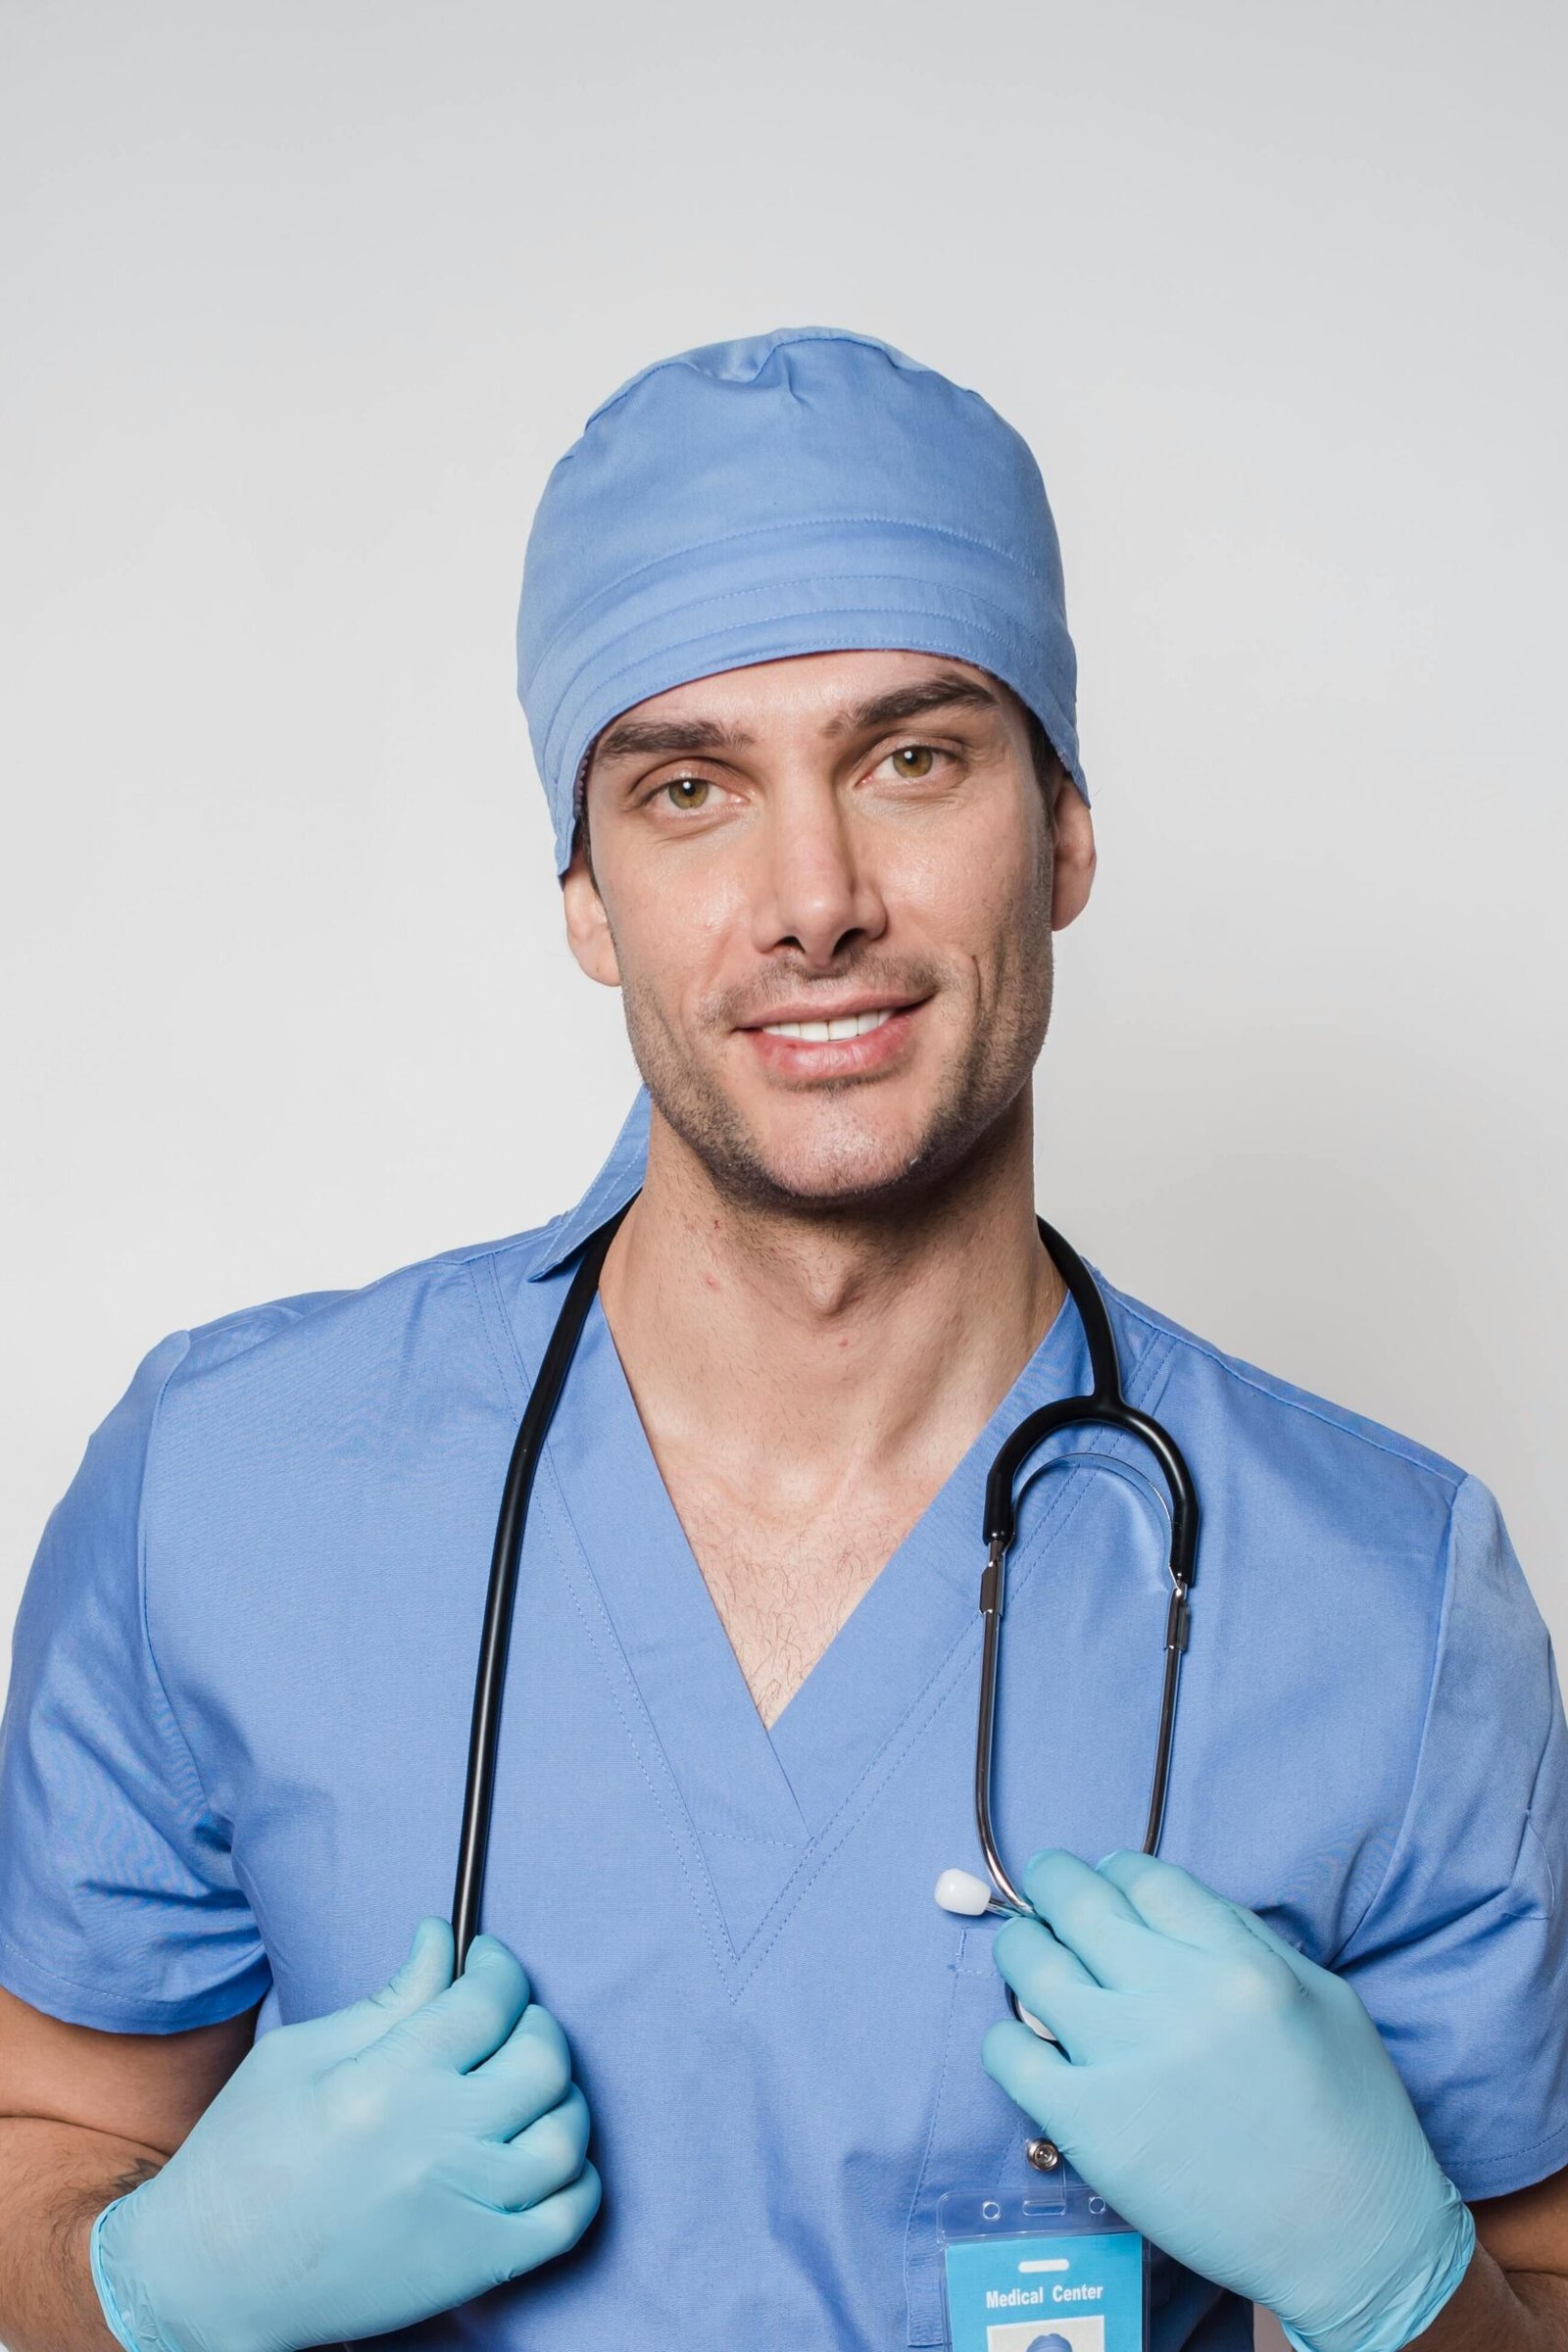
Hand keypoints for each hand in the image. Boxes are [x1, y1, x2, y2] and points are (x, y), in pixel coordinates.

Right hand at [91, 1918, 601, 2351]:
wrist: (209, 2280)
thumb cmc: (244, 2156)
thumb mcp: (299, 2055)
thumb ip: (390, 1999)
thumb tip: (443, 1939)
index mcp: (386, 2082)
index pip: (487, 2002)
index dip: (498, 1967)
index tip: (487, 1961)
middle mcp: (435, 2143)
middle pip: (542, 2060)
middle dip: (534, 2022)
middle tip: (506, 2020)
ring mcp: (463, 2211)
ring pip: (566, 2134)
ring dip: (560, 2096)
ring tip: (524, 2087)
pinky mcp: (475, 2269)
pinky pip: (567, 2218)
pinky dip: (576, 2179)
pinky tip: (542, 2154)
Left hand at [982, 1850, 1474, 2351]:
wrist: (1355, 2244)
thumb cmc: (1352, 2118)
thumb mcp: (1325, 1998)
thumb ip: (1247, 1938)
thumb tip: (1166, 1904)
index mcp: (1240, 1964)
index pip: (1145, 1877)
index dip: (1118, 1872)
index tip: (1109, 1883)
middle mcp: (1177, 2000)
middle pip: (1078, 1903)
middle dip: (1053, 1883)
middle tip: (1048, 1888)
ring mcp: (1125, 2061)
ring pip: (1030, 1964)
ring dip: (1022, 1948)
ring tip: (1030, 1956)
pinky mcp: (1089, 2126)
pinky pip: (1009, 2054)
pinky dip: (1007, 2038)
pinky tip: (1027, 2042)